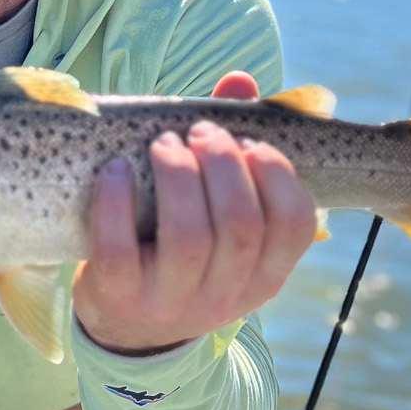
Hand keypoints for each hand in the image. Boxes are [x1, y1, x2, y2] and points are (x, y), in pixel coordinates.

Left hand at [74, 70, 318, 354]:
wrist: (126, 328)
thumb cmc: (179, 248)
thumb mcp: (216, 215)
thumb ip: (232, 147)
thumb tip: (240, 81)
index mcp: (265, 272)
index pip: (296, 224)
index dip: (278, 175)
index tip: (250, 143)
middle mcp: (227, 294)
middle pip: (240, 225)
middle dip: (221, 165)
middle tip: (198, 133)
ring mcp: (174, 302)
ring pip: (189, 239)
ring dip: (177, 178)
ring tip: (162, 144)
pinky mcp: (120, 299)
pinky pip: (119, 251)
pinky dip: (116, 204)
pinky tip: (114, 171)